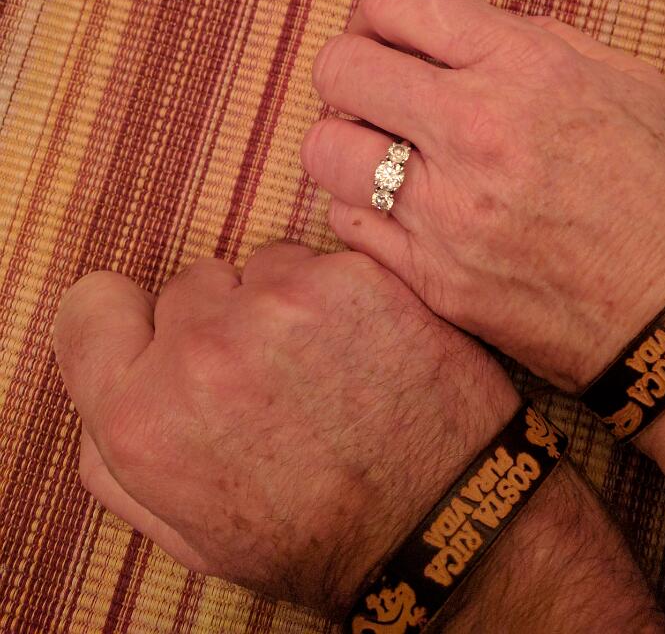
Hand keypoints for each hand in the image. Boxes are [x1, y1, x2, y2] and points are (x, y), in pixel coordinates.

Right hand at [52, 244, 517, 613]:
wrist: (442, 526)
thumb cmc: (311, 537)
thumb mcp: (186, 529)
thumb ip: (116, 454)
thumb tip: (108, 379)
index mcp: (141, 415)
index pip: (91, 305)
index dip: (125, 324)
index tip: (158, 339)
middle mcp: (203, 348)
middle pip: (187, 284)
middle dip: (216, 321)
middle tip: (265, 379)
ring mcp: (283, 303)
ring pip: (257, 266)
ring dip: (278, 303)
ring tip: (321, 366)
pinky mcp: (353, 276)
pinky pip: (320, 259)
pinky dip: (336, 292)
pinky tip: (363, 345)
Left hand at [302, 0, 664, 388]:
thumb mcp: (627, 82)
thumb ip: (537, 42)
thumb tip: (465, 33)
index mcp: (525, 68)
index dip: (383, 9)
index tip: (397, 34)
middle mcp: (474, 132)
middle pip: (339, 67)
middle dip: (353, 69)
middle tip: (381, 90)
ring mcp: (445, 213)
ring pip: (323, 150)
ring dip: (347, 140)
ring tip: (384, 151)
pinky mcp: (431, 278)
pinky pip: (346, 222)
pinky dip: (363, 206)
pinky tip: (402, 208)